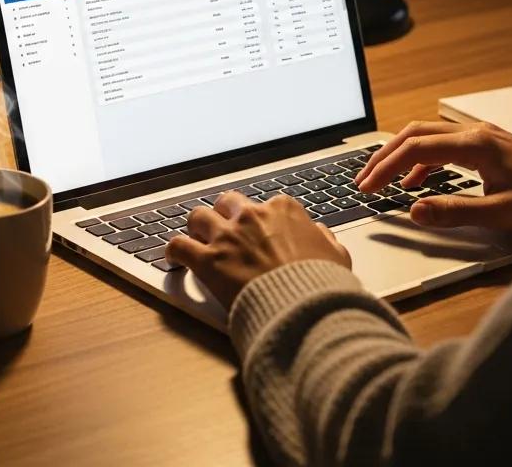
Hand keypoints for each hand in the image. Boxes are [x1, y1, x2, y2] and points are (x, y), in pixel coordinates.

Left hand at [167, 191, 352, 310]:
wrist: (304, 308)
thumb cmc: (321, 284)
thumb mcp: (337, 255)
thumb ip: (324, 239)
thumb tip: (320, 235)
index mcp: (283, 210)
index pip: (265, 205)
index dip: (260, 220)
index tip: (259, 233)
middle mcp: (252, 216)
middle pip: (227, 203)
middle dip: (225, 215)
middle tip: (225, 231)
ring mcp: (228, 237)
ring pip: (199, 217)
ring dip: (197, 228)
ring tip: (197, 239)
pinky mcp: (207, 261)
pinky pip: (178, 246)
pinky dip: (174, 251)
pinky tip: (175, 258)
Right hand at [355, 120, 511, 233]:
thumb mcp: (500, 213)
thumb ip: (454, 212)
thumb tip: (414, 211)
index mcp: (476, 145)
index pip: (417, 148)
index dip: (386, 168)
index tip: (367, 187)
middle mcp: (475, 132)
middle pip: (416, 133)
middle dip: (385, 156)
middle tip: (363, 180)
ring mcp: (481, 135)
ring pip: (428, 135)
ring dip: (401, 154)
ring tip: (382, 181)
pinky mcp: (486, 143)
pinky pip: (443, 143)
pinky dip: (422, 158)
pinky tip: (416, 181)